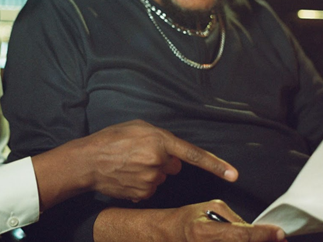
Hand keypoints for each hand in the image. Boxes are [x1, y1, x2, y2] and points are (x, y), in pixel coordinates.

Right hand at [32, 120, 236, 210]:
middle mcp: (158, 162)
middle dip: (163, 161)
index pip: (194, 155)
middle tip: (140, 154)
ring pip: (162, 178)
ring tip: (129, 164)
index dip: (216, 165)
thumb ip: (160, 138)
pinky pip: (151, 189)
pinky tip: (127, 175)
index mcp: (160, 141)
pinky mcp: (143, 194)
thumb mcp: (137, 127)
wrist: (88, 161)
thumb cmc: (111, 139)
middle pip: (174, 166)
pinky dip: (142, 184)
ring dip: (151, 172)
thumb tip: (174, 156)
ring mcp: (151, 180)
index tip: (234, 175)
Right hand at [177, 201, 286, 241]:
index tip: (279, 233)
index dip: (263, 235)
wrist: (172, 234)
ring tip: (270, 241)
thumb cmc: (189, 219)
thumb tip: (255, 231)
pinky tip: (252, 241)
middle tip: (279, 240)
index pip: (241, 235)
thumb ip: (234, 219)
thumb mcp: (212, 208)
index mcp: (205, 231)